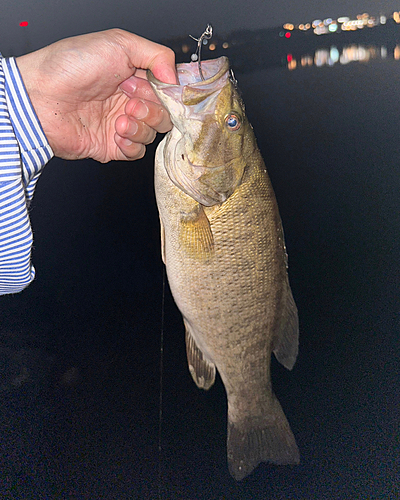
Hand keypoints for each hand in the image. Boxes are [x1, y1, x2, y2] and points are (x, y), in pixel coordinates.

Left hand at [16, 29, 176, 161]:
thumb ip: (156, 55)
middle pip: (164, 114)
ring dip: (140, 126)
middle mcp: (128, 100)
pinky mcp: (111, 145)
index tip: (157, 88)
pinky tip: (117, 133)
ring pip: (152, 134)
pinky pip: (137, 152)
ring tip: (119, 118)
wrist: (41, 98)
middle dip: (152, 109)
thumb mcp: (118, 43)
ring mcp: (120, 124)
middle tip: (130, 101)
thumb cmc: (71, 66)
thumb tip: (175, 76)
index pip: (167, 90)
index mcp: (133, 76)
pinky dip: (132, 144)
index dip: (167, 92)